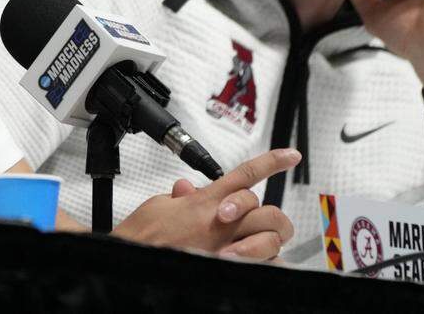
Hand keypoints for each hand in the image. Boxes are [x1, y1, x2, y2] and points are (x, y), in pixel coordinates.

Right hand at [111, 148, 298, 259]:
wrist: (134, 258)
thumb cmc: (142, 236)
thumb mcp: (158, 205)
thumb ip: (180, 197)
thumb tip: (187, 190)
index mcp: (205, 202)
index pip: (246, 174)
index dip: (272, 162)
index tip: (289, 156)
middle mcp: (221, 223)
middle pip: (266, 209)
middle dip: (267, 215)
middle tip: (255, 222)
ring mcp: (227, 247)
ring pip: (269, 238)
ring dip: (264, 241)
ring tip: (247, 246)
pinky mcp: (228, 267)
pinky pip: (262, 266)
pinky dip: (265, 264)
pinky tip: (256, 262)